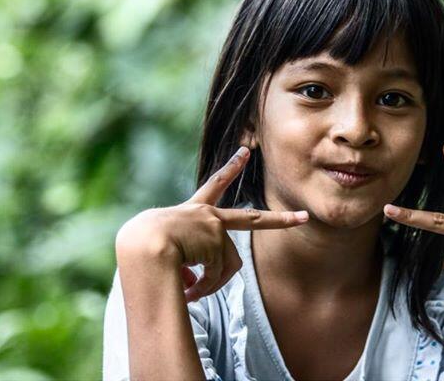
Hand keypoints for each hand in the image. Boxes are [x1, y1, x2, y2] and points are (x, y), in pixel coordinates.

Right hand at [115, 146, 308, 302]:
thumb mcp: (164, 250)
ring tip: (190, 290)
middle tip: (303, 218)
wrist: (142, 243)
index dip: (231, 169)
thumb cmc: (141, 245)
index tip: (245, 152)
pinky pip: (217, 275)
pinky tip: (188, 291)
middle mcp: (206, 215)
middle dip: (280, 220)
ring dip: (212, 282)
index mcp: (191, 210)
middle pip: (251, 219)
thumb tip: (194, 280)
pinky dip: (204, 287)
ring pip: (228, 264)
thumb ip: (186, 263)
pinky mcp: (218, 243)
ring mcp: (215, 228)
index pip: (213, 187)